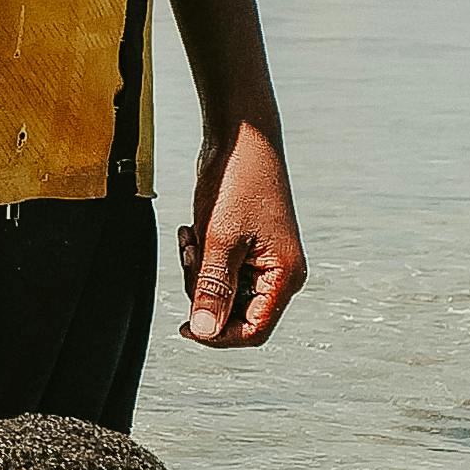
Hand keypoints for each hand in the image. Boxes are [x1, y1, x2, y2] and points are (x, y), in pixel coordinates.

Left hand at [179, 120, 306, 347]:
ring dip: (198, 269)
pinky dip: (200, 255)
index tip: (185, 326)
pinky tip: (192, 230)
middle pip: (235, 311)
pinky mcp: (245, 243)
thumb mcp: (219, 239)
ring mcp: (262, 257)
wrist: (239, 136)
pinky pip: (218, 266)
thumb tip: (205, 330)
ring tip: (191, 236)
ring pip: (222, 288)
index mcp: (284, 275)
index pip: (254, 329)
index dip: (218, 334)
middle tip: (189, 255)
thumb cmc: (238, 181)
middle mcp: (279, 271)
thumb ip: (212, 287)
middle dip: (203, 289)